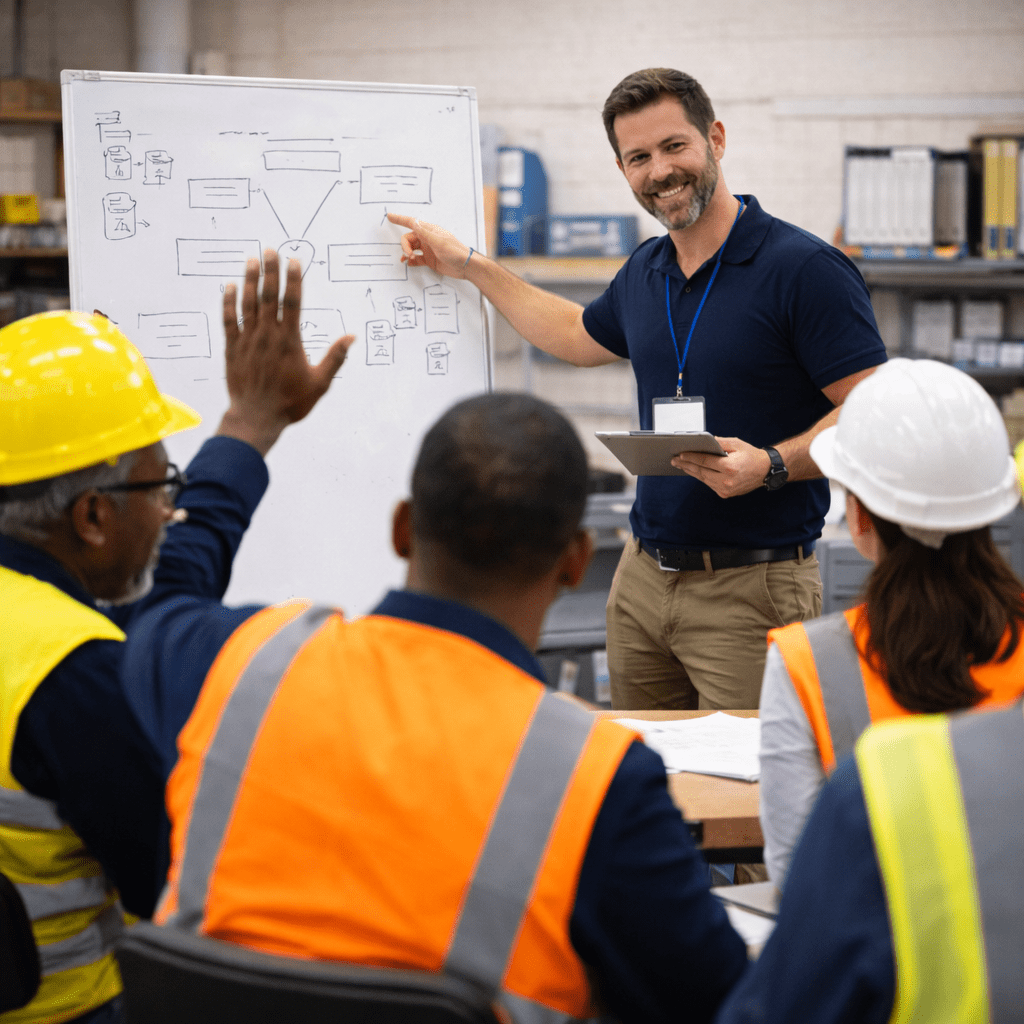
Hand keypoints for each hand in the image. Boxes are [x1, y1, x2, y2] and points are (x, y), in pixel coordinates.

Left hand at [217, 250, 354, 455]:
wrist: (256, 418)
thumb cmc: (290, 403)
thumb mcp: (320, 383)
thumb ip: (335, 358)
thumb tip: (351, 338)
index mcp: (289, 341)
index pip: (292, 302)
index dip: (293, 279)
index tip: (293, 261)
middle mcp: (267, 335)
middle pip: (268, 295)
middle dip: (270, 271)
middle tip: (269, 250)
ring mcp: (248, 340)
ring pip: (248, 303)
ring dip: (249, 280)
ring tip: (251, 260)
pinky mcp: (233, 348)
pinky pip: (229, 319)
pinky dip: (229, 302)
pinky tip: (229, 287)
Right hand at [387, 212, 472, 277]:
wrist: (466, 266)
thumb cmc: (456, 252)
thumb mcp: (439, 242)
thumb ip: (424, 233)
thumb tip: (414, 221)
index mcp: (430, 230)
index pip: (411, 222)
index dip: (400, 219)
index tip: (390, 216)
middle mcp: (427, 239)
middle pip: (409, 239)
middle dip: (405, 246)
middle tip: (409, 254)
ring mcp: (428, 249)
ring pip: (411, 248)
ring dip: (407, 253)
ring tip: (410, 259)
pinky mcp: (429, 260)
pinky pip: (416, 259)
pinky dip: (411, 261)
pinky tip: (409, 264)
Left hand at [671, 437, 771, 498]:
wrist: (765, 471)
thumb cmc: (751, 455)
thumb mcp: (736, 444)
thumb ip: (718, 443)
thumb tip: (702, 441)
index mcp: (729, 467)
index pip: (704, 461)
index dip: (690, 457)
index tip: (680, 454)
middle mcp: (726, 481)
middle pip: (700, 472)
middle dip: (686, 465)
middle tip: (674, 460)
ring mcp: (725, 489)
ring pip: (703, 479)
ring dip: (690, 472)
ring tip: (680, 465)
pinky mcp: (725, 494)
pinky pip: (708, 484)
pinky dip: (700, 477)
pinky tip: (692, 471)